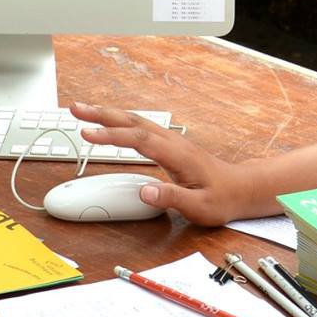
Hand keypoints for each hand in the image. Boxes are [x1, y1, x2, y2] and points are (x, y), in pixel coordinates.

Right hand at [70, 102, 269, 225]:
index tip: (88, 133)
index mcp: (177, 155)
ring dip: (108, 114)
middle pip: (133, 121)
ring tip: (84, 111)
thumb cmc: (221, 199)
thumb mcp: (199, 207)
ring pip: (135, 120)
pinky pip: (140, 127)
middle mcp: (172, 142)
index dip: (112, 134)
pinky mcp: (169, 145)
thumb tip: (144, 191)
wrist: (240, 189)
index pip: (139, 139)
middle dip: (102, 114)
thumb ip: (172, 198)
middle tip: (76, 109)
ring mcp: (170, 141)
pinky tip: (109, 124)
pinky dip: (120, 122)